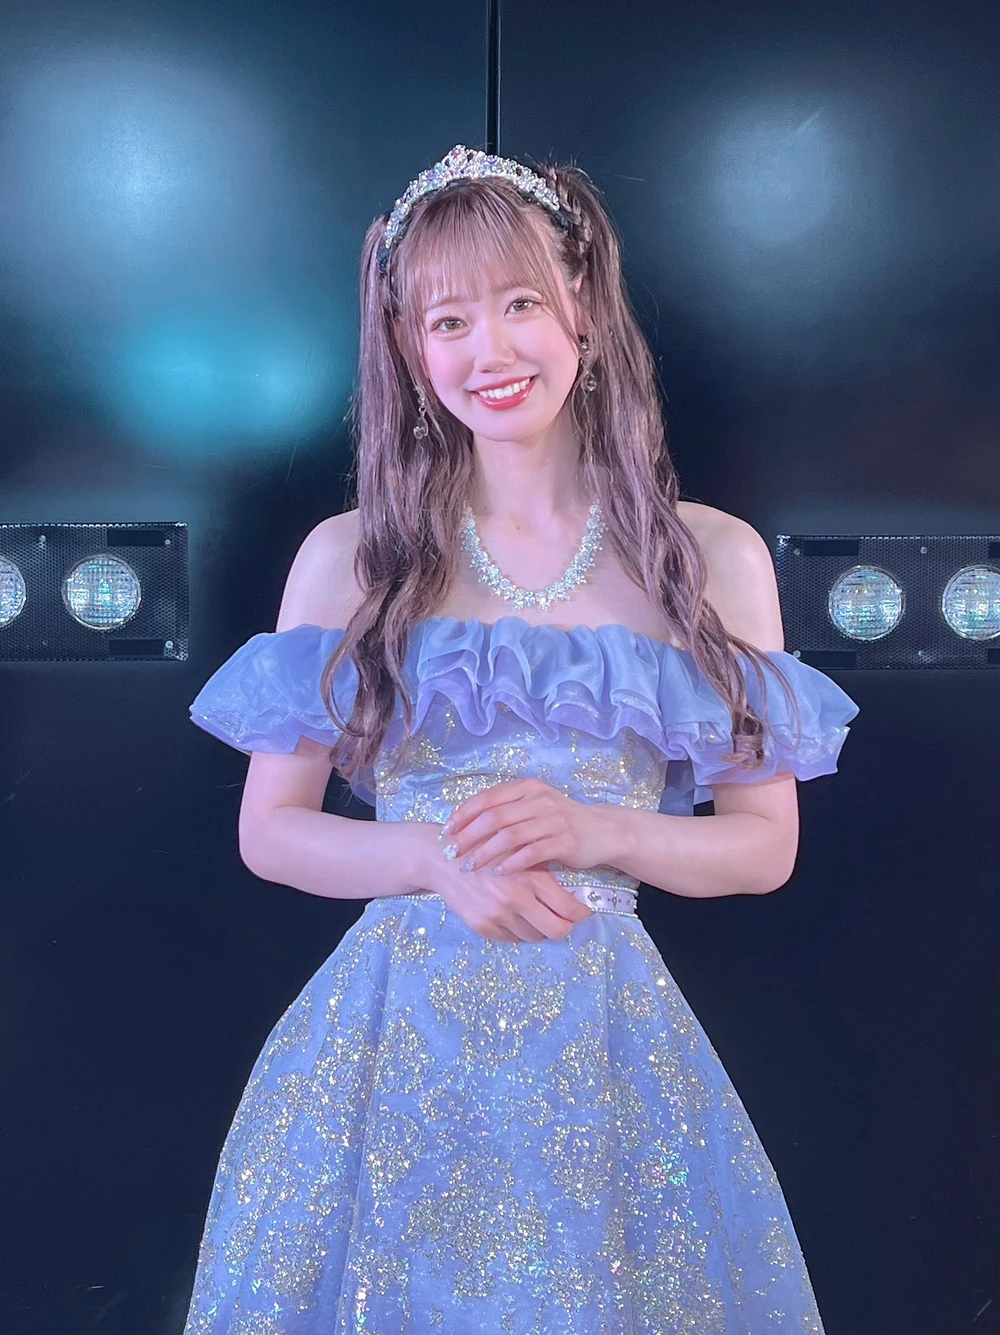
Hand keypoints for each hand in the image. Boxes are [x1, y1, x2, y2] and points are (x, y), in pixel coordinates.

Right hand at [417, 823, 593, 942]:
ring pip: (533, 936)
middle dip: (564, 927)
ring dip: (538, 928)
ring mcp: (498, 916)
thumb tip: (572, 893)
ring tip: (535, 913)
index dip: (580, 914)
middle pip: (556, 931)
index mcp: (531, 878)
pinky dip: (517, 930)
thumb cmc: (486, 848)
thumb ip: (544, 870)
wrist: (443, 858)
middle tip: (563, 919)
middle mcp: (516, 900)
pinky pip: (510, 938)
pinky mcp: (482, 926)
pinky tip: (513, 914)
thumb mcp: (520, 851)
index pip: (569, 910)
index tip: (582, 911)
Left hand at [439, 778, 612, 876]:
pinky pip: (532, 853)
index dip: (463, 814)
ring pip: (510, 835)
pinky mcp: (565, 840)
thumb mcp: (534, 808)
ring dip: (485, 853)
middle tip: (452, 853)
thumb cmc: (561, 822)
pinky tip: (498, 873)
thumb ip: (506, 811)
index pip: (487, 798)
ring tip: (470, 867)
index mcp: (527, 788)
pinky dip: (512, 863)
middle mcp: (539, 799)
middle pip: (494, 816)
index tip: (446, 832)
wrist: (603, 831)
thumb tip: (466, 824)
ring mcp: (553, 819)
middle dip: (468, 836)